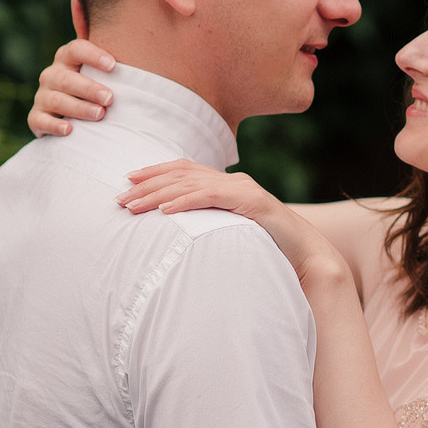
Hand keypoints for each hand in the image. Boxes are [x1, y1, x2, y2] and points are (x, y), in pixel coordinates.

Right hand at [28, 37, 115, 136]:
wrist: (68, 111)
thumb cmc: (90, 83)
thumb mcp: (95, 64)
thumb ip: (98, 39)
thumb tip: (82, 0)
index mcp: (66, 57)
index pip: (76, 50)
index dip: (93, 56)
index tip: (113, 65)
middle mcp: (51, 75)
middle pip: (67, 78)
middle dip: (89, 89)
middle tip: (109, 98)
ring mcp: (42, 96)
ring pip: (57, 100)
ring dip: (79, 108)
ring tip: (99, 114)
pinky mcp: (36, 118)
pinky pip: (41, 121)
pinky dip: (54, 126)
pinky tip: (69, 130)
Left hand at [118, 162, 349, 291]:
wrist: (308, 257)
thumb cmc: (270, 250)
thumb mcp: (232, 234)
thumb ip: (210, 226)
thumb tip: (179, 235)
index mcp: (229, 185)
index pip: (185, 170)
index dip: (155, 172)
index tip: (128, 179)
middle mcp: (235, 181)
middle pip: (183, 174)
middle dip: (148, 184)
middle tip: (119, 198)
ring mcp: (244, 189)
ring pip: (192, 185)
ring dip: (158, 195)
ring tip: (133, 206)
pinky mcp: (252, 202)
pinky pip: (212, 197)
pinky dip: (185, 202)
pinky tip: (164, 210)